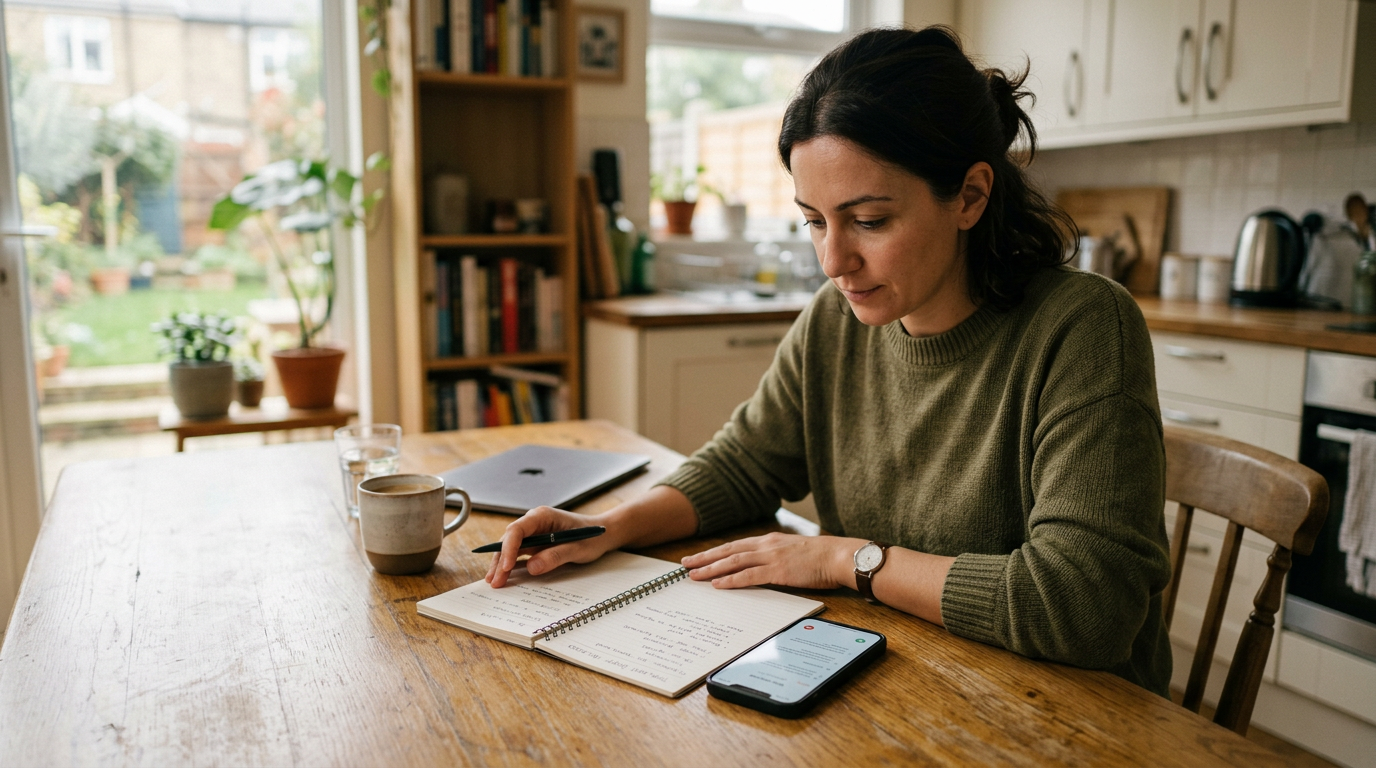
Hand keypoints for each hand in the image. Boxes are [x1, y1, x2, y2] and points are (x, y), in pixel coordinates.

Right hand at [485, 506, 616, 587]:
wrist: (603, 534)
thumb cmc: (592, 537)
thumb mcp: (578, 548)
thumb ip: (556, 556)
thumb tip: (532, 567)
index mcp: (542, 516)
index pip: (517, 530)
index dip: (509, 548)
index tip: (507, 567)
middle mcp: (534, 523)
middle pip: (509, 540)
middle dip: (501, 560)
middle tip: (495, 581)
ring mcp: (533, 534)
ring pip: (510, 548)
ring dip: (502, 564)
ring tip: (493, 582)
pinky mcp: (535, 544)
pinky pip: (518, 554)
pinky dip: (510, 566)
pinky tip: (502, 577)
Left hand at [681, 533, 862, 590]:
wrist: (839, 556)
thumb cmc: (821, 557)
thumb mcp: (794, 552)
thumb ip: (776, 557)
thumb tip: (763, 568)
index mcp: (770, 540)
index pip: (736, 546)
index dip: (716, 551)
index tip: (700, 557)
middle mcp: (766, 545)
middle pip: (728, 550)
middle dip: (705, 557)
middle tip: (685, 564)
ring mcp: (771, 557)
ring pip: (733, 561)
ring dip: (711, 569)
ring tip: (694, 575)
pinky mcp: (778, 571)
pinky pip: (749, 575)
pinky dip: (731, 580)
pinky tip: (718, 584)